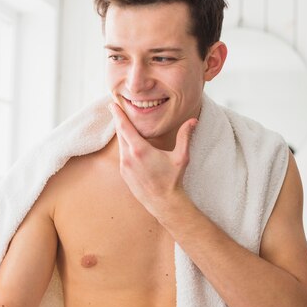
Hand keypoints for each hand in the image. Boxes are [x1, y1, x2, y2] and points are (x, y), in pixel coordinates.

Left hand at [110, 102, 196, 217]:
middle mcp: (128, 157)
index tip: (113, 104)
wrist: (163, 202)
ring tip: (124, 124)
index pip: (124, 126)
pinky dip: (124, 145)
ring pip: (120, 144)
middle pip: (120, 133)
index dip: (118, 114)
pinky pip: (122, 154)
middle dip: (119, 120)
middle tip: (116, 108)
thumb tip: (194, 120)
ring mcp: (124, 165)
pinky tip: (129, 143)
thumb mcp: (181, 157)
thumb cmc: (172, 179)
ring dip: (122, 133)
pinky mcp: (123, 173)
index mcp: (140, 150)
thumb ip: (185, 136)